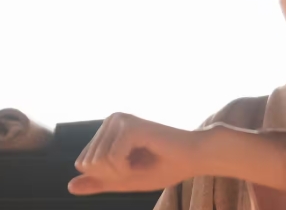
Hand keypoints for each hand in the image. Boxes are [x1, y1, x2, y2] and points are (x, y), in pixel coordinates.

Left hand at [68, 113, 202, 194]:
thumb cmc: (165, 166)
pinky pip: (112, 160)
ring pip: (98, 162)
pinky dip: (127, 168)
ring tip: (145, 159)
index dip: (108, 175)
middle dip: (114, 174)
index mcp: (108, 129)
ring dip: (122, 171)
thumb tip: (70, 186)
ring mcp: (121, 120)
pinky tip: (147, 156)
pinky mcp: (130, 126)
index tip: (133, 166)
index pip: (83, 164)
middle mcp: (112, 119)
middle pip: (88, 164)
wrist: (194, 157)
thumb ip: (99, 182)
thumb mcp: (125, 179)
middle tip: (141, 164)